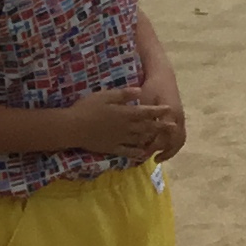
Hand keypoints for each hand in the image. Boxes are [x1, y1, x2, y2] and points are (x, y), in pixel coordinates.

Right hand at [69, 87, 184, 159]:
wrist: (72, 127)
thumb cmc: (87, 107)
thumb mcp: (105, 96)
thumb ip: (124, 94)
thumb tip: (140, 90)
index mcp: (125, 113)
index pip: (146, 112)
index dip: (158, 111)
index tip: (169, 110)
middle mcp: (126, 127)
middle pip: (147, 127)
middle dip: (161, 126)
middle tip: (173, 127)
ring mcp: (119, 139)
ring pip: (139, 140)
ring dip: (151, 139)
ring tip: (161, 139)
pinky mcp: (111, 148)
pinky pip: (127, 152)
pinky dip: (136, 153)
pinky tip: (142, 154)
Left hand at [136, 76, 187, 162]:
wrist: (163, 76)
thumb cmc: (151, 88)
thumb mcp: (145, 102)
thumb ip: (144, 120)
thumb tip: (141, 139)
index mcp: (170, 114)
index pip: (162, 137)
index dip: (152, 148)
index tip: (142, 155)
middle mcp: (178, 118)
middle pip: (175, 142)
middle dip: (165, 152)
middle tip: (153, 159)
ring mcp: (181, 118)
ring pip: (180, 139)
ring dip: (171, 150)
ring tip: (159, 157)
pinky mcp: (181, 117)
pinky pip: (180, 135)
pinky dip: (173, 144)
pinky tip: (164, 147)